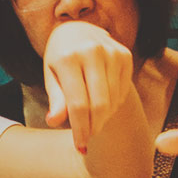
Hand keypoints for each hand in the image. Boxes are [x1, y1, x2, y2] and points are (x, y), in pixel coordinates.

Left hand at [43, 21, 133, 152]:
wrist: (77, 30)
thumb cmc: (60, 59)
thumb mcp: (52, 77)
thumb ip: (56, 100)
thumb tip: (53, 121)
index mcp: (68, 58)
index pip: (77, 104)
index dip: (80, 129)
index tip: (80, 146)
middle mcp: (91, 52)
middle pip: (99, 105)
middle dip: (94, 127)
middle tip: (88, 137)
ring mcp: (111, 52)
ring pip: (113, 100)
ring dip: (104, 118)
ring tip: (93, 120)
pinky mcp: (125, 55)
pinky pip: (123, 92)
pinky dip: (114, 104)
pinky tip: (103, 102)